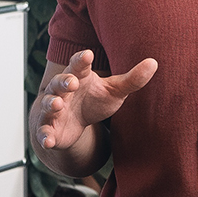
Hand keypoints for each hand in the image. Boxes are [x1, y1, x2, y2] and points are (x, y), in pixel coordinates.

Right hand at [35, 50, 157, 151]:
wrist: (73, 122)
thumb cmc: (93, 100)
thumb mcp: (114, 90)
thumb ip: (132, 79)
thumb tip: (154, 62)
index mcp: (78, 76)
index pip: (78, 64)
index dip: (82, 59)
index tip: (88, 55)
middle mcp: (62, 90)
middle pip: (60, 82)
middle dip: (65, 81)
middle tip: (73, 82)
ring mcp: (53, 109)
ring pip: (49, 103)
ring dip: (52, 103)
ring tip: (58, 105)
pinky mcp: (49, 128)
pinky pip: (44, 131)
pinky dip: (44, 136)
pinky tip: (48, 141)